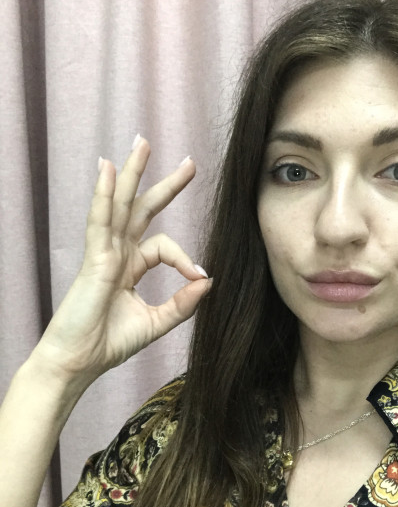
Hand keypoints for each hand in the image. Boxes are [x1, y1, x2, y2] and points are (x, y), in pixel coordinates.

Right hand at [31, 136, 210, 384]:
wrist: (78, 362)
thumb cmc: (108, 344)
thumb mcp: (157, 322)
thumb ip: (182, 304)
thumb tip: (209, 280)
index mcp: (130, 267)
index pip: (164, 247)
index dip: (185, 258)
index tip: (201, 277)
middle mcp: (118, 253)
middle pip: (143, 209)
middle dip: (165, 184)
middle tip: (188, 161)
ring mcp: (104, 253)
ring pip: (121, 204)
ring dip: (132, 173)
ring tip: (143, 143)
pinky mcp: (93, 259)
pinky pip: (100, 220)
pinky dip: (104, 194)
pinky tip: (108, 168)